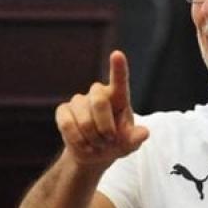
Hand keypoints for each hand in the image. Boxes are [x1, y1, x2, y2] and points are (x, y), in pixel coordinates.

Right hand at [55, 50, 149, 167]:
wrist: (94, 154)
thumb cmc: (117, 143)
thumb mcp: (130, 143)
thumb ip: (136, 138)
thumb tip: (144, 133)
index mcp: (119, 97)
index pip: (119, 80)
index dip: (118, 67)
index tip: (117, 54)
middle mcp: (98, 94)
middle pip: (99, 101)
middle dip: (105, 126)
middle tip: (109, 140)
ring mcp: (79, 101)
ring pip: (83, 118)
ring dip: (92, 137)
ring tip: (97, 143)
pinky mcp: (63, 110)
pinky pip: (67, 124)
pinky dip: (77, 139)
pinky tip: (84, 144)